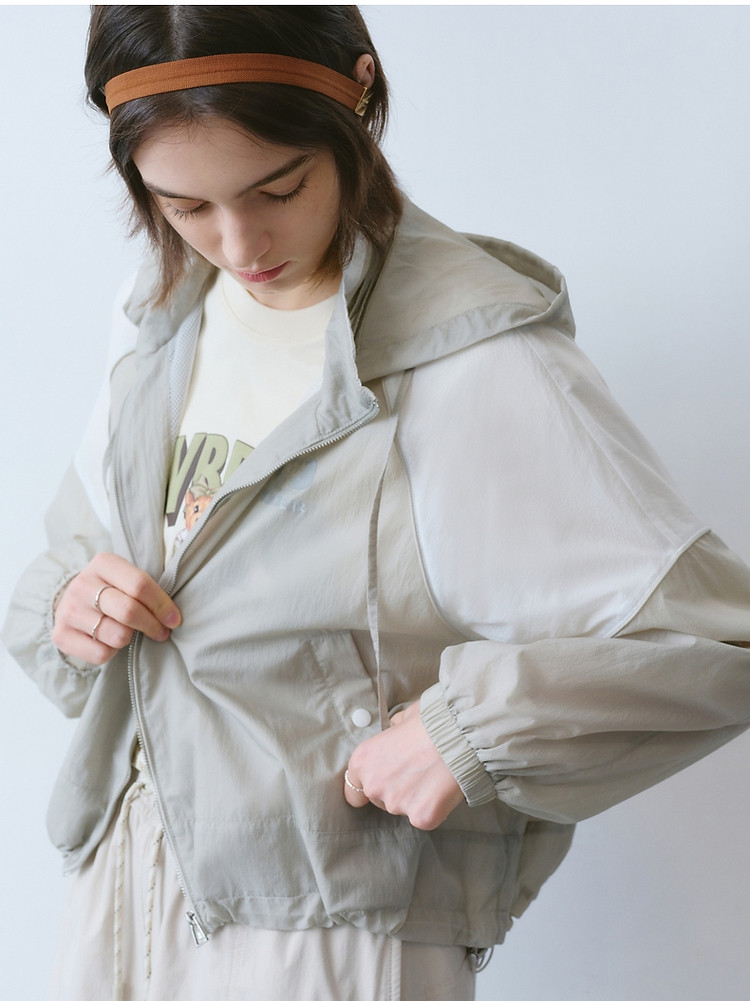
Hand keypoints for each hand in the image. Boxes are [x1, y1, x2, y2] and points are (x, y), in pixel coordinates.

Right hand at [52, 552, 180, 664]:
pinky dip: (112, 652)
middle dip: (152, 626)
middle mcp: (82, 584)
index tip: (174, 619)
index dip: (162, 605)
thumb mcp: (126, 578)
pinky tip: (109, 641)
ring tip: (129, 633)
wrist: (72, 602)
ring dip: (130, 638)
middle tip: (162, 632)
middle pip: (129, 611)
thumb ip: (146, 589)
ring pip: (117, 635)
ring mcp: (69, 610)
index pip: (140, 585)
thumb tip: (173, 617)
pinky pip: (101, 653)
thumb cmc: (111, 590)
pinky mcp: (60, 635)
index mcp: (103, 563)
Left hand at [343, 701, 463, 829]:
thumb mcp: (403, 718)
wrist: (459, 733)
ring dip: (415, 798)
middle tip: (418, 771)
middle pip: (380, 800)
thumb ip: (392, 732)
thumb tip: (395, 732)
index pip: (353, 790)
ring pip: (403, 808)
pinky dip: (435, 807)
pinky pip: (425, 817)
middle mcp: (374, 786)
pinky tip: (444, 788)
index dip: (366, 787)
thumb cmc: (430, 721)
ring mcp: (397, 805)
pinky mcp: (421, 818)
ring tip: (434, 776)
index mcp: (362, 761)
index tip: (381, 783)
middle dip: (396, 789)